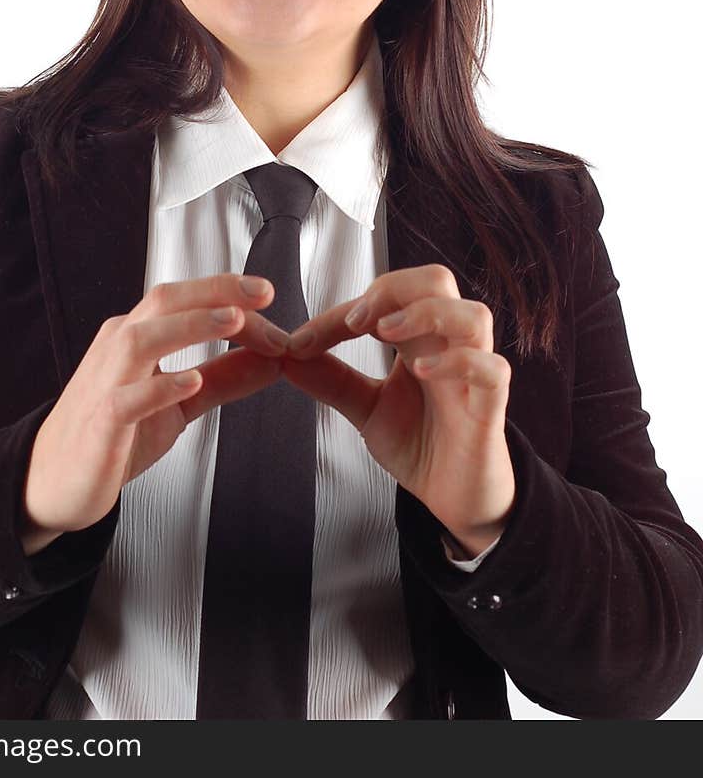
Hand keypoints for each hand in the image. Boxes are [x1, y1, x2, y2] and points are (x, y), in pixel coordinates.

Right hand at [21, 274, 284, 553]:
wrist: (53, 483)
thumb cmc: (113, 436)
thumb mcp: (179, 404)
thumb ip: (222, 379)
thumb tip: (272, 360)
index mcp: (135, 335)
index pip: (185, 301)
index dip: (230, 298)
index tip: (272, 303)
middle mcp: (117, 349)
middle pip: (164, 302)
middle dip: (214, 292)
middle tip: (262, 294)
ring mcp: (105, 384)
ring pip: (142, 339)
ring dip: (189, 326)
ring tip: (233, 321)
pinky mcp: (100, 424)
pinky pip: (126, 399)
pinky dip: (158, 388)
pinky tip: (189, 382)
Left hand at [282, 265, 515, 552]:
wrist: (454, 497)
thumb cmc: (421, 444)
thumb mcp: (366, 408)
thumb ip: (332, 380)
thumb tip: (286, 355)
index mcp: (418, 338)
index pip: (383, 300)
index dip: (339, 312)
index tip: (299, 341)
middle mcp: (448, 344)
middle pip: (436, 280)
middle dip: (393, 288)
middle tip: (355, 320)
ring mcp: (474, 372)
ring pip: (473, 314)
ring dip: (427, 313)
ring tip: (387, 333)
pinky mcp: (490, 406)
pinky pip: (491, 368)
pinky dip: (458, 361)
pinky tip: (422, 372)